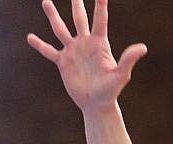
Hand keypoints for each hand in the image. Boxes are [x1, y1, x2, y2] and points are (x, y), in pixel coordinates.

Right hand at [27, 0, 146, 112]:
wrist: (96, 104)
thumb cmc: (110, 90)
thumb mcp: (121, 75)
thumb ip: (129, 59)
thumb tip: (142, 47)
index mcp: (99, 43)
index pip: (100, 19)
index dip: (100, 5)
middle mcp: (85, 43)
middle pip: (79, 18)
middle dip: (76, 3)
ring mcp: (73, 51)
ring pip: (61, 29)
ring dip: (53, 16)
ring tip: (46, 1)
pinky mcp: (63, 62)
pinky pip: (49, 51)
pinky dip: (40, 45)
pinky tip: (30, 37)